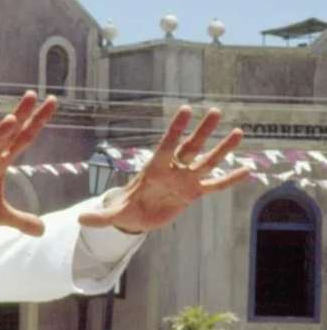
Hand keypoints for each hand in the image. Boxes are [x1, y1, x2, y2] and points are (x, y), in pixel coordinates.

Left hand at [79, 106, 248, 232]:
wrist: (138, 216)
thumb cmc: (126, 208)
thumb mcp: (115, 213)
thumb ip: (102, 216)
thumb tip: (82, 220)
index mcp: (154, 169)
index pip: (166, 145)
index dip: (175, 129)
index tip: (185, 109)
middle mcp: (172, 170)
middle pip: (190, 147)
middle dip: (202, 131)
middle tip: (215, 111)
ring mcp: (185, 180)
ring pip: (206, 162)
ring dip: (222, 149)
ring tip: (239, 132)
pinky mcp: (193, 194)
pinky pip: (214, 185)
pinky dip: (229, 180)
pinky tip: (247, 170)